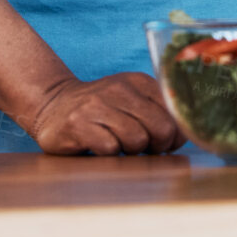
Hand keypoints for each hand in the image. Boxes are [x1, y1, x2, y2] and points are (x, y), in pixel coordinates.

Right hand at [28, 71, 183, 155]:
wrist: (52, 105)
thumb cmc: (100, 109)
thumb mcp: (130, 99)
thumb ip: (157, 111)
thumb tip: (184, 137)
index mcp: (137, 81)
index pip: (174, 111)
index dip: (175, 135)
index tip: (166, 142)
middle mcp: (118, 89)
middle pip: (160, 128)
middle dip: (157, 146)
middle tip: (144, 148)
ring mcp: (96, 106)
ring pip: (137, 140)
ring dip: (131, 151)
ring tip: (119, 145)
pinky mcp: (77, 125)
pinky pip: (110, 149)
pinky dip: (109, 154)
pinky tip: (100, 146)